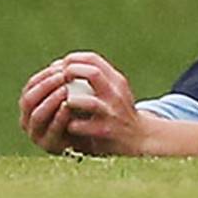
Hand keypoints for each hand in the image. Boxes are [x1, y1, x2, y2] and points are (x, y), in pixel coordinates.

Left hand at [18, 52, 142, 155]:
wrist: (138, 138)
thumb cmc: (118, 112)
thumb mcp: (113, 90)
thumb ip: (95, 78)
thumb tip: (63, 66)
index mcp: (116, 80)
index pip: (93, 59)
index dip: (73, 60)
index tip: (60, 67)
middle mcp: (116, 94)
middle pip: (93, 74)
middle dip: (70, 75)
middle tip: (59, 82)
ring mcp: (111, 113)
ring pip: (88, 102)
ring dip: (70, 101)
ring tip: (63, 104)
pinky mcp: (105, 131)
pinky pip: (79, 126)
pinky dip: (69, 124)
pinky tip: (67, 126)